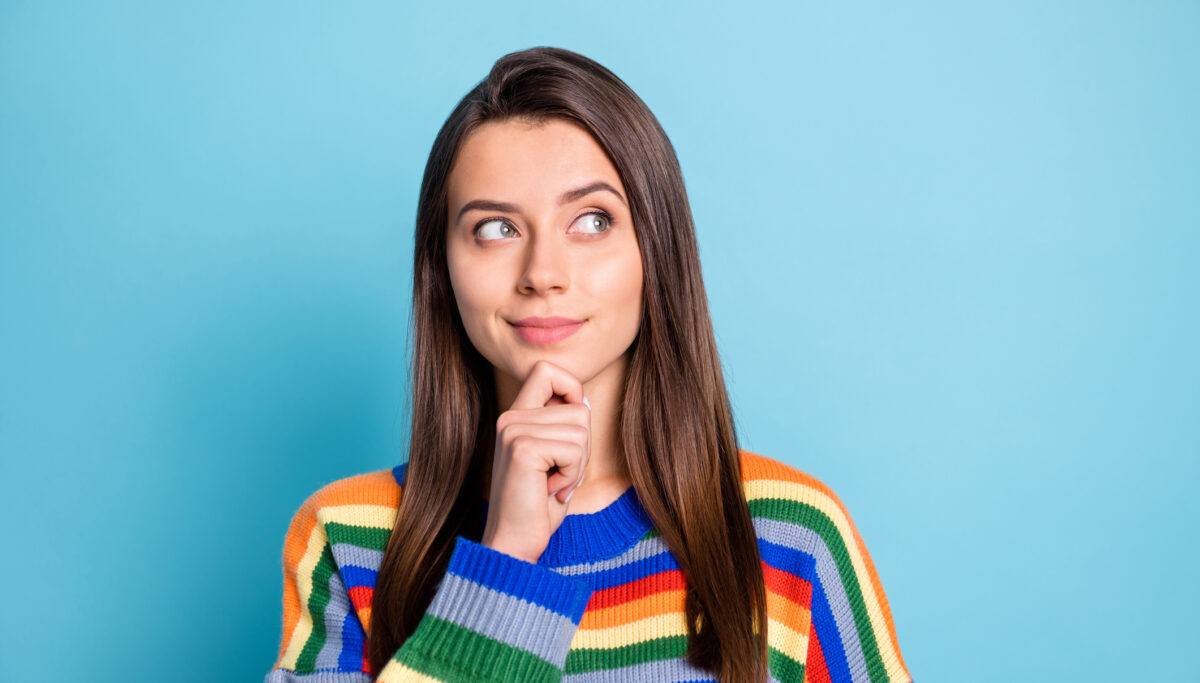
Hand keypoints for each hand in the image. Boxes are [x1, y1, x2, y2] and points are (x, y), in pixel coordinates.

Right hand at [480, 360, 590, 563]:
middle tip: (560, 475)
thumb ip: (564, 427)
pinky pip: (575, 450)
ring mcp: (514, 430)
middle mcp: (510, 418)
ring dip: (578, 464)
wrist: (513, 544)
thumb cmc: (538, 506)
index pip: (546, 370)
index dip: (571, 389)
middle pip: (579, 408)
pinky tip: (550, 491)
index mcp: (515, 416)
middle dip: (583, 447)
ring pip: (581, 429)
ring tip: (554, 484)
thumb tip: (583, 402)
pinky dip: (572, 476)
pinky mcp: (523, 448)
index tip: (571, 428)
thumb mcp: (554, 459)